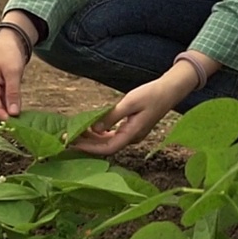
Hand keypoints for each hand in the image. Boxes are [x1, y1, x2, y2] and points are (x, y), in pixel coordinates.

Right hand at [0, 18, 35, 119]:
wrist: (9, 41)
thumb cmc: (9, 54)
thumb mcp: (13, 72)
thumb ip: (13, 92)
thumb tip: (14, 113)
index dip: (4, 118)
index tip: (15, 127)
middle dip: (7, 118)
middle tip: (21, 129)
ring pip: (1, 107)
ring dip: (10, 113)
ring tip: (22, 124)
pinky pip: (4, 102)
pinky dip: (11, 106)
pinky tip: (20, 113)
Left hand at [71, 70, 194, 154]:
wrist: (170, 90)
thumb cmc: (151, 94)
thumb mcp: (130, 102)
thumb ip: (111, 116)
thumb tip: (93, 128)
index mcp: (132, 134)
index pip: (106, 148)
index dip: (88, 147)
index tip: (71, 142)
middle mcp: (132, 138)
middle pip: (105, 147)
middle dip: (86, 143)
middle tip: (67, 136)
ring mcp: (133, 134)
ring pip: (108, 141)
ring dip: (92, 138)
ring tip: (76, 131)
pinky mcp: (132, 129)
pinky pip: (113, 135)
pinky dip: (100, 133)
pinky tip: (91, 127)